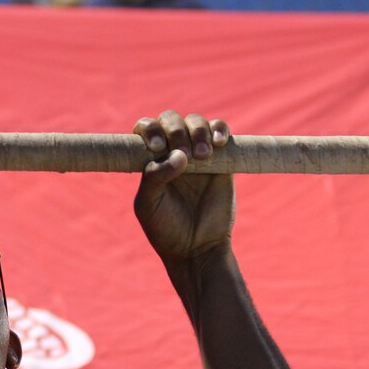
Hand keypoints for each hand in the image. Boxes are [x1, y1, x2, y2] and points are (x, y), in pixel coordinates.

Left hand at [132, 111, 233, 263]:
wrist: (197, 248)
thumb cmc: (166, 228)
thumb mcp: (149, 205)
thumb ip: (155, 177)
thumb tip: (179, 154)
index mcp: (150, 160)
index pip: (146, 129)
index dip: (150, 129)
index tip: (156, 147)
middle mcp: (172, 152)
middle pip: (171, 120)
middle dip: (176, 131)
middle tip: (185, 156)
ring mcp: (198, 153)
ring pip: (196, 122)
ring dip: (198, 130)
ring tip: (202, 156)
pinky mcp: (223, 159)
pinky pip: (221, 131)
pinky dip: (219, 129)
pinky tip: (218, 143)